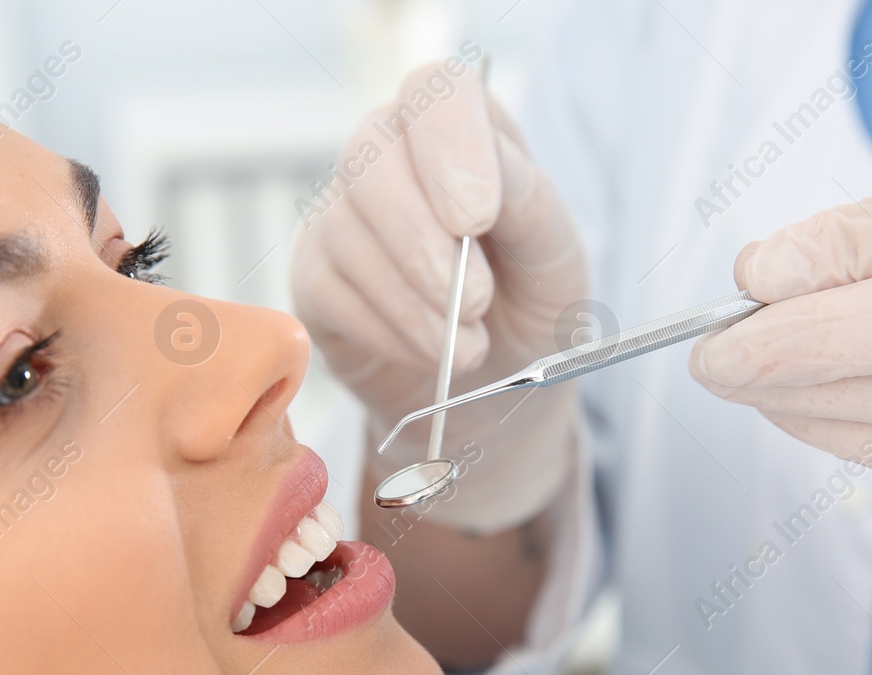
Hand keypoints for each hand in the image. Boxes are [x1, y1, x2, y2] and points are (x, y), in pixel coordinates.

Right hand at [290, 59, 588, 531]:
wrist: (496, 386)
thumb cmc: (530, 306)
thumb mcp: (556, 259)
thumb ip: (530, 208)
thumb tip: (483, 189)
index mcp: (463, 130)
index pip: (433, 92)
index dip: (449, 145)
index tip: (476, 218)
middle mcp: (391, 155)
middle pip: (370, 157)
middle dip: (423, 241)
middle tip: (477, 302)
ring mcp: (342, 214)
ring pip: (347, 231)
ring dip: (415, 302)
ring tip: (468, 345)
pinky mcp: (314, 277)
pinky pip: (330, 291)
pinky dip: (389, 331)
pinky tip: (429, 352)